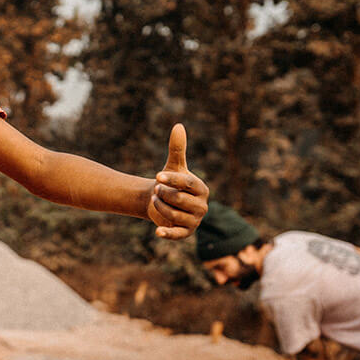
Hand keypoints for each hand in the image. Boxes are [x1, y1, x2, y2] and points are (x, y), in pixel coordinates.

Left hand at [147, 123, 208, 238]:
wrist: (160, 201)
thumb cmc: (169, 182)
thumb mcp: (173, 165)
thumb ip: (177, 148)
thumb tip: (178, 126)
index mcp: (201, 189)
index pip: (187, 184)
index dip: (172, 180)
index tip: (156, 177)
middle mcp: (202, 206)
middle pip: (178, 199)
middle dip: (162, 193)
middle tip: (157, 190)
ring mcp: (195, 220)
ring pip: (172, 214)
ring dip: (158, 206)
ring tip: (156, 200)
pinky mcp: (185, 233)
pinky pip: (176, 234)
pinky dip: (167, 233)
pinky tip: (157, 232)